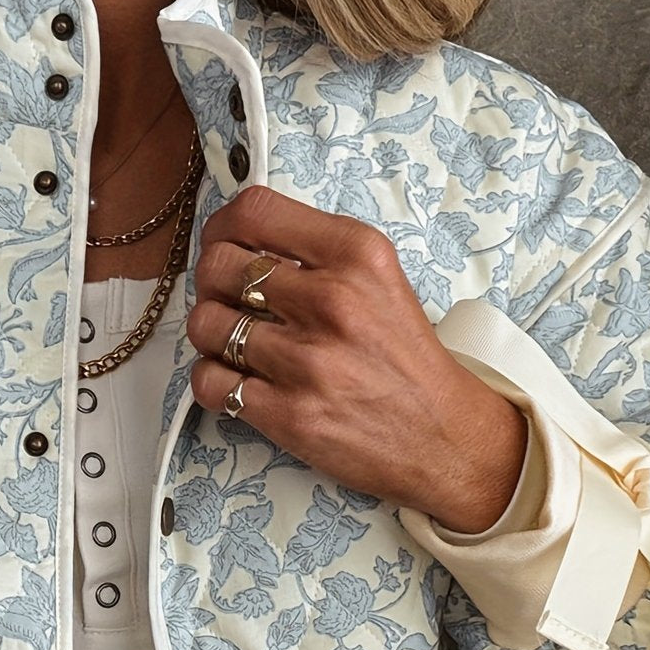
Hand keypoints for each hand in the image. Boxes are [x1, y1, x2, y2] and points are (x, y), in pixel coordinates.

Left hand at [187, 187, 527, 533]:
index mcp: (356, 256)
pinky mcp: (288, 415)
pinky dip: (213, 380)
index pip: (254, 212)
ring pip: (206, 325)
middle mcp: (332, 302)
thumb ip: (317, 253)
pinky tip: (237, 379)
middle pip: (218, 266)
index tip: (223, 243)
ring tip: (234, 342)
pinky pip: (210, 383)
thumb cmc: (405, 359)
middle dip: (211, 282)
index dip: (222, 226)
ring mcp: (307, 362)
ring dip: (210, 333)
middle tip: (226, 299)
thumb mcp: (380, 279)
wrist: (443, 437)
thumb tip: (241, 238)